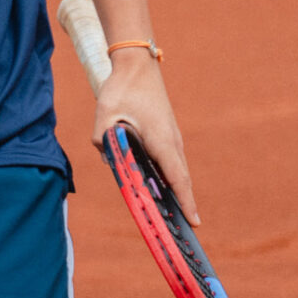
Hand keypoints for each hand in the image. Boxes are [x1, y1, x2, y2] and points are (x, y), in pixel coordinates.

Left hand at [94, 48, 199, 225]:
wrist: (136, 64)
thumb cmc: (122, 88)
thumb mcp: (105, 114)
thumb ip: (103, 140)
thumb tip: (105, 157)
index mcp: (161, 140)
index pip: (177, 178)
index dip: (186, 202)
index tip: (195, 224)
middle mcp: (172, 141)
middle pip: (181, 179)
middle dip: (185, 206)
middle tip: (186, 234)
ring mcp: (172, 136)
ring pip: (177, 170)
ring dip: (179, 192)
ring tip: (176, 218)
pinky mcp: (166, 133)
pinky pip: (172, 161)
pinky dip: (172, 178)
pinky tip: (163, 190)